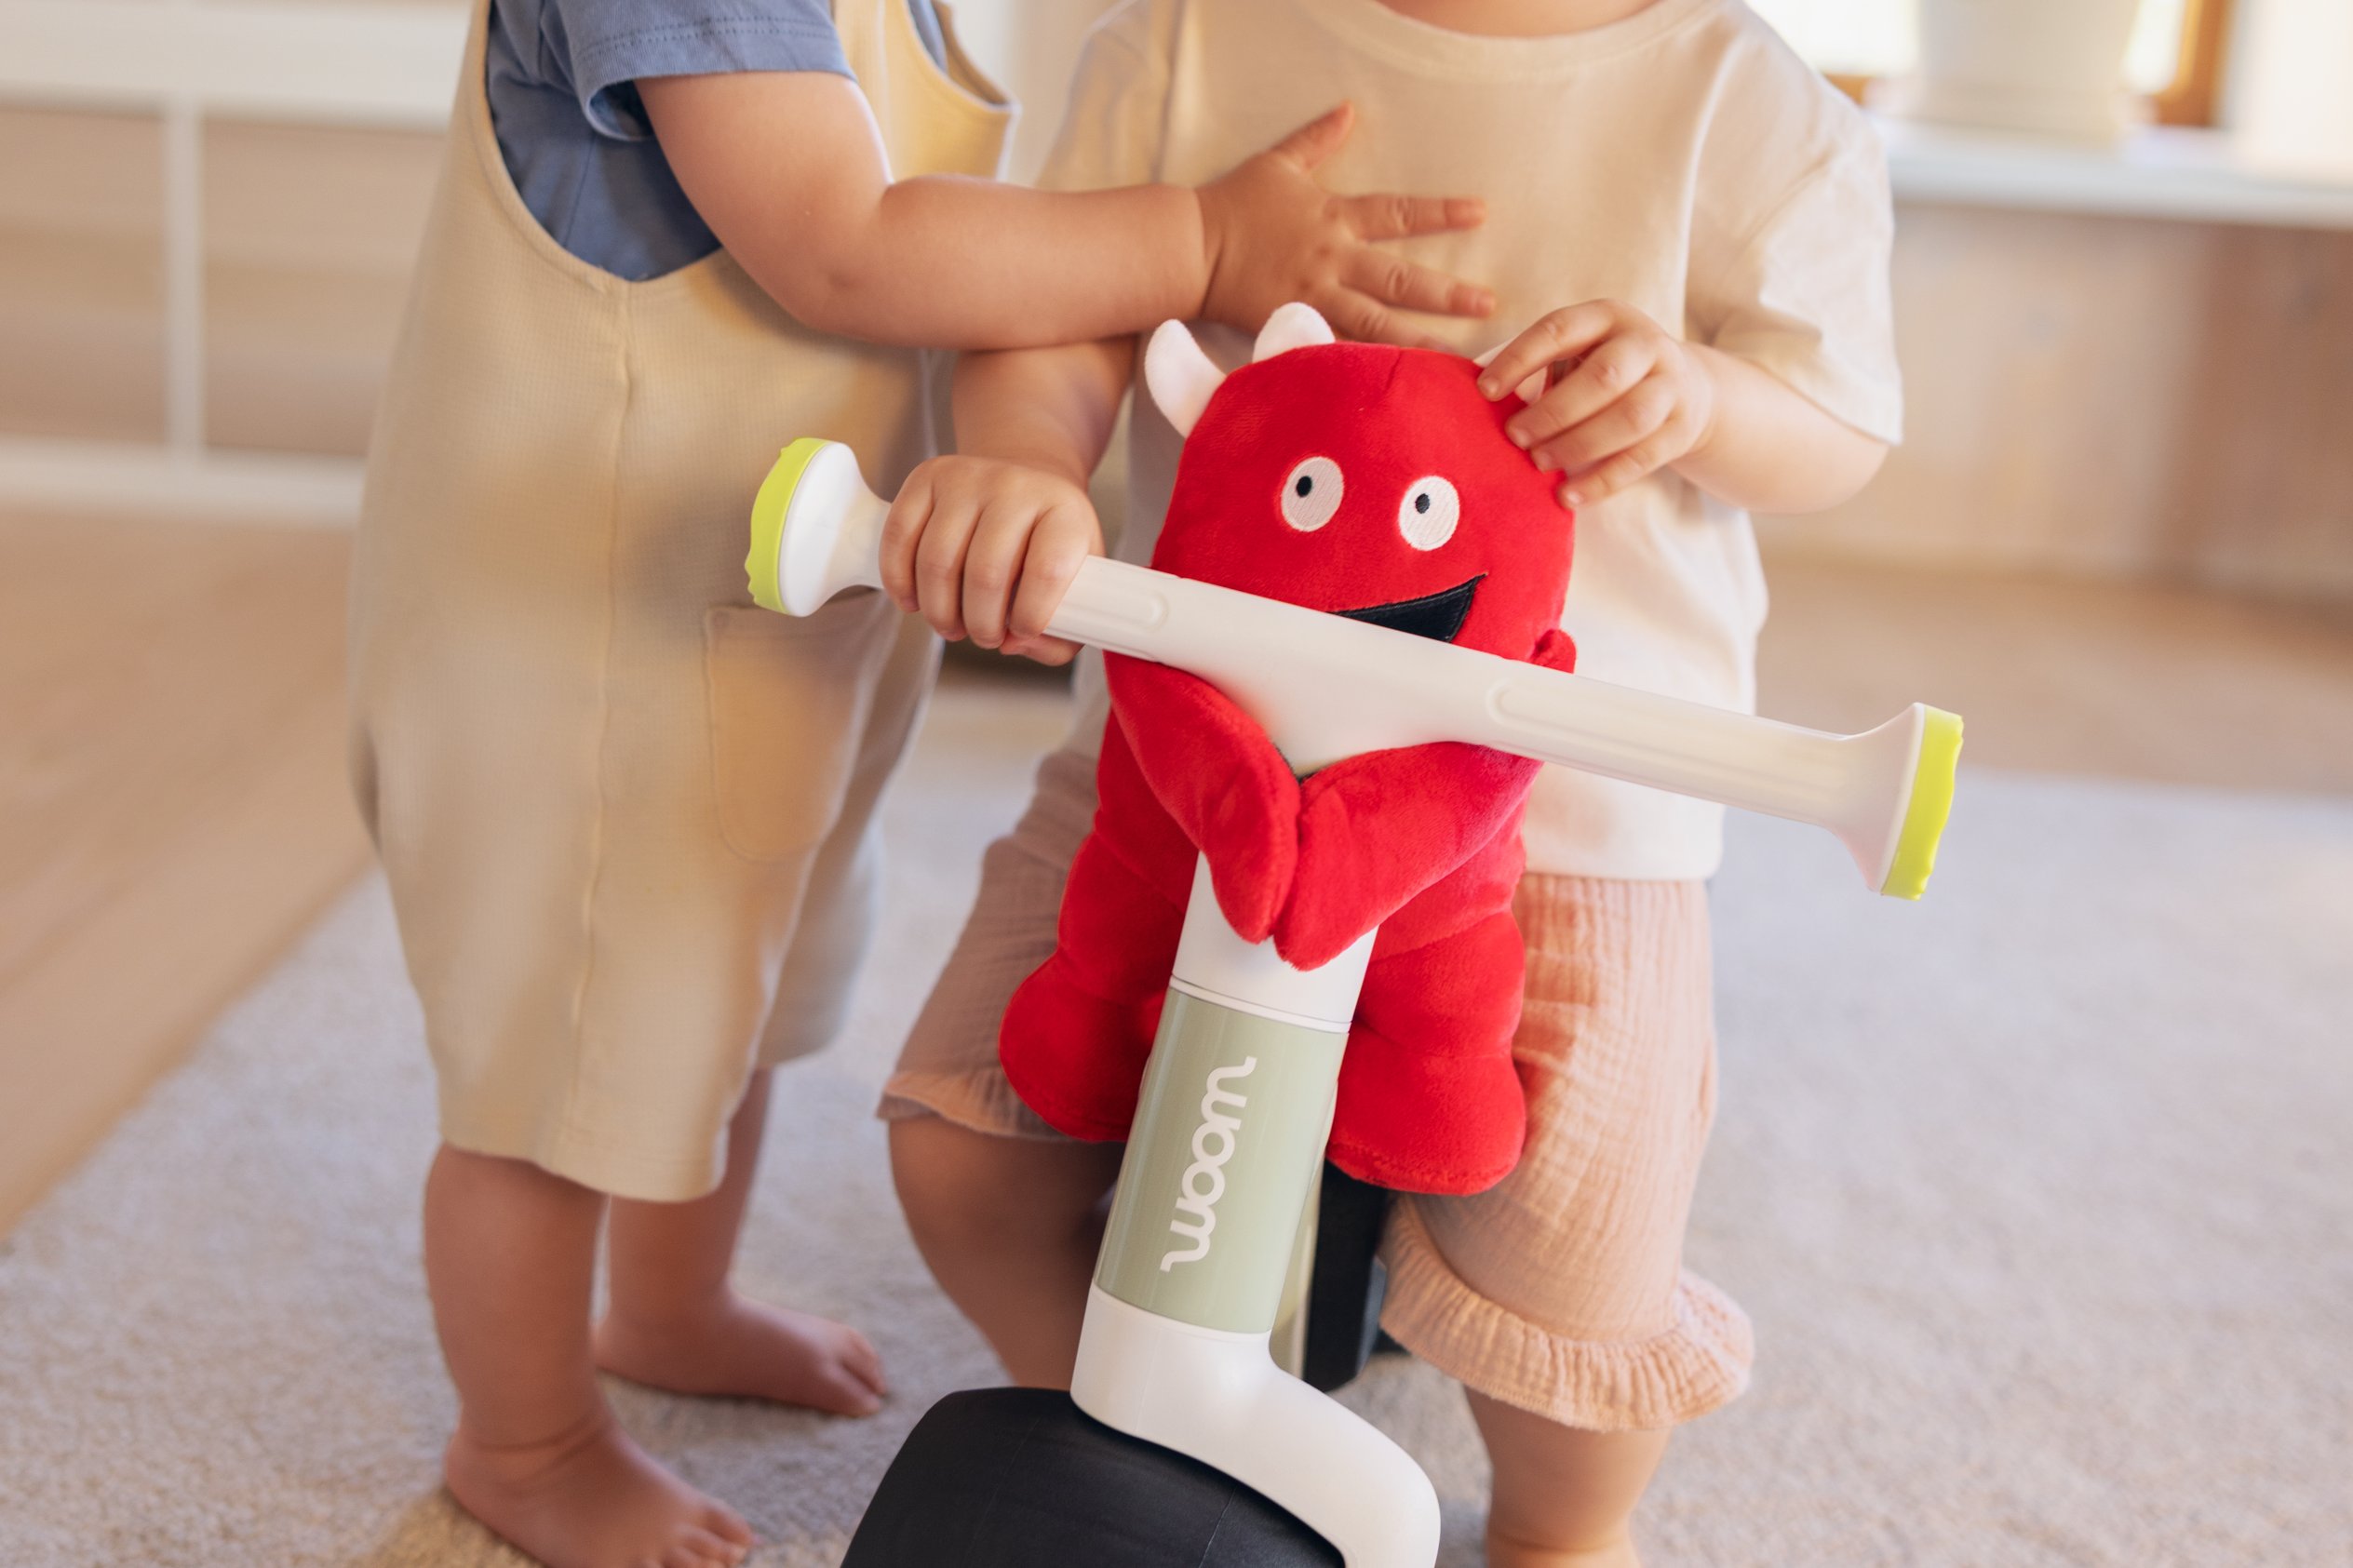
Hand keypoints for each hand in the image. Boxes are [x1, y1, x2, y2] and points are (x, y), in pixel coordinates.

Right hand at [878, 456, 1101, 664]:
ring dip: (939, 612)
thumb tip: (1013, 644)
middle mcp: (1016, 487)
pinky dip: (899, 581)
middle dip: (980, 624)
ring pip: (938, 562)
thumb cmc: (1047, 546)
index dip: (1031, 616)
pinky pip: (899, 536)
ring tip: (951, 626)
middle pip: (985, 573)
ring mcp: (968, 478)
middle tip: (983, 637)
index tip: (1021, 633)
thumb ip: (1060, 635)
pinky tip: (913, 602)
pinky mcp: (928, 477)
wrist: (1023, 488)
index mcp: (1064, 513)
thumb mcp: (1079, 586)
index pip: (1047, 570)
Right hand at [1196, 104, 1492, 347]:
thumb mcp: (1278, 164)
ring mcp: (1315, 299)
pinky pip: (1337, 351)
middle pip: (1400, 281)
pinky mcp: (1294, 328)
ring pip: (1375, 325)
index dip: (1441, 212)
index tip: (1481, 213)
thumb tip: (1348, 109)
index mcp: (1335, 219)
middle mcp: (1333, 261)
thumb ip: (1317, 139)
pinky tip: (1392, 382)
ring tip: (1454, 357)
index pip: (1400, 214)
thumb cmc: (1233, 205)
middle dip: (1446, 293)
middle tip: (1487, 305)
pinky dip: (1364, 366)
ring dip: (1417, 341)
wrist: (1190, 249)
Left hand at [1479, 300, 1720, 507]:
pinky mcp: (1681, 429)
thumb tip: (1474, 397)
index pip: (1559, 329)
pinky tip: (1566, 496)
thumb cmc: (1605, 370)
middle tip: (1515, 437)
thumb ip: (1537, 367)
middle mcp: (1646, 344)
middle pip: (1603, 377)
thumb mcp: (1578, 352)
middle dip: (1553, 412)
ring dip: (1578, 445)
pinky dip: (1601, 482)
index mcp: (1607, 317)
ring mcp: (1671, 386)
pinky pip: (1642, 460)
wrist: (1687, 388)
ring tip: (1539, 463)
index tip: (1484, 392)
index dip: (1519, 359)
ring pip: (1630, 419)